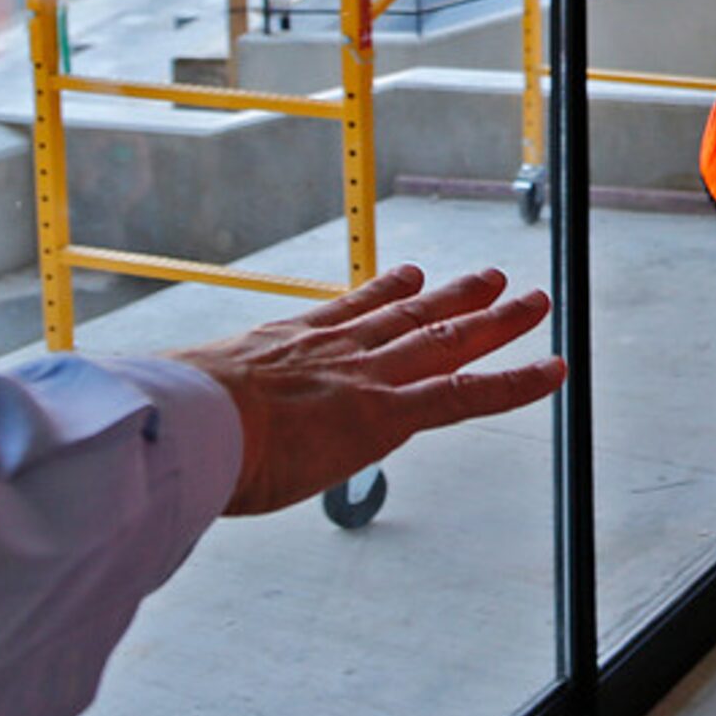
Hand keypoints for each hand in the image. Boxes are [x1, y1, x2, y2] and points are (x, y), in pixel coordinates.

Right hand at [170, 263, 566, 515]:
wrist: (184, 425)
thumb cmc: (168, 424)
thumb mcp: (178, 404)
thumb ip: (191, 410)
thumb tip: (163, 438)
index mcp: (285, 345)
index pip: (348, 313)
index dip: (386, 294)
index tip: (409, 278)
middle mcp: (335, 350)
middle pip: (410, 316)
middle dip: (455, 297)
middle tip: (491, 278)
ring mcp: (365, 376)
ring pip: (446, 340)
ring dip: (495, 319)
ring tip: (530, 300)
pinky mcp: (386, 413)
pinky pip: (465, 393)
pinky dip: (515, 382)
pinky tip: (552, 370)